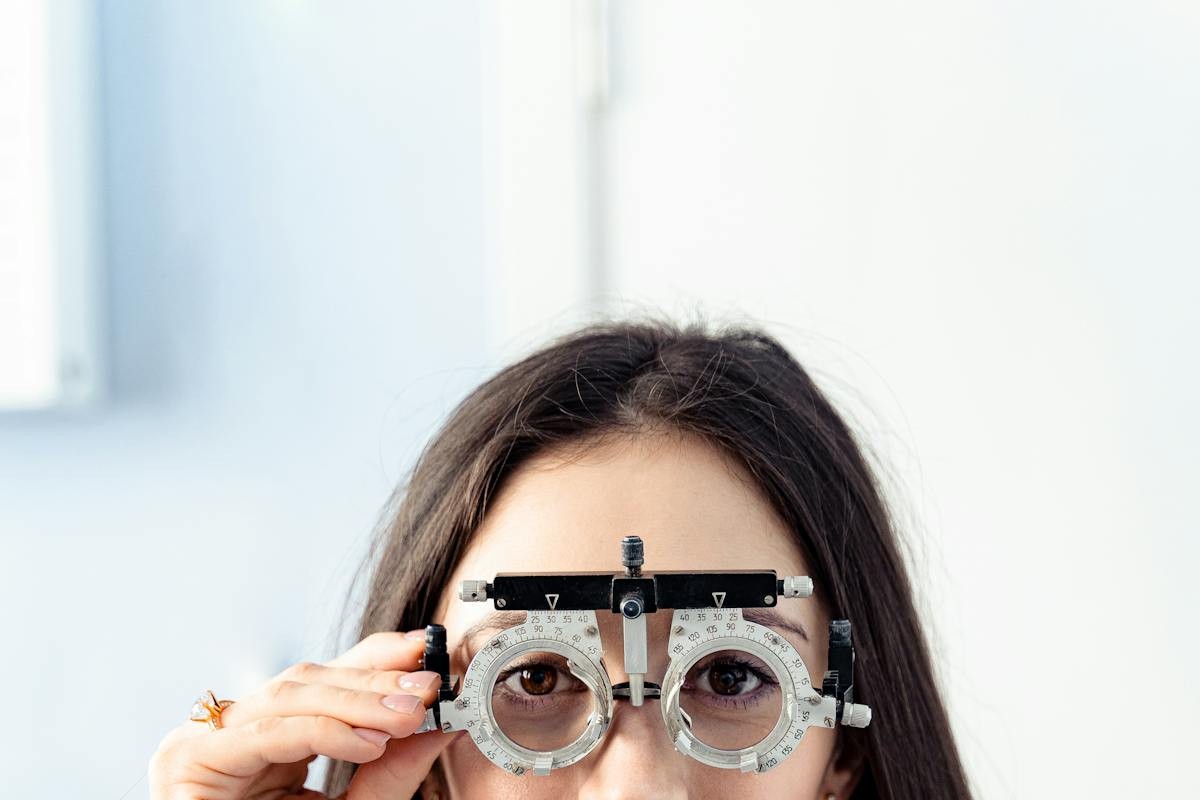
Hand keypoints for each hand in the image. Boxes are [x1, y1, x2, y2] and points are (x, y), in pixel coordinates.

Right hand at [149, 631, 459, 798]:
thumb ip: (390, 773)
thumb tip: (442, 728)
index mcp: (265, 736)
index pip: (323, 679)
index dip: (375, 659)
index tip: (429, 648)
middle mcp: (233, 731)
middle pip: (307, 680)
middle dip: (374, 679)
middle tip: (428, 684)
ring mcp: (205, 742)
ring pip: (289, 696)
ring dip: (358, 701)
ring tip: (409, 712)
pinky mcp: (191, 761)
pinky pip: (268, 734)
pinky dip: (324, 732)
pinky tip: (368, 740)